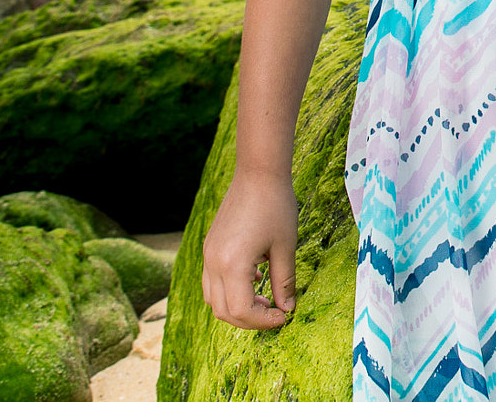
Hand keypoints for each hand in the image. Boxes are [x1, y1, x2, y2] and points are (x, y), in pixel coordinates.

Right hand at [201, 169, 298, 329]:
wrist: (257, 173)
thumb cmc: (276, 206)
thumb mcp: (285, 247)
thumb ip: (284, 282)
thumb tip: (287, 309)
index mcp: (231, 265)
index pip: (240, 311)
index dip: (262, 321)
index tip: (283, 316)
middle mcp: (213, 263)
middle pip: (222, 311)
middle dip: (249, 319)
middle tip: (275, 313)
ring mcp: (207, 255)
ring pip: (213, 299)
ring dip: (237, 307)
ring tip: (264, 298)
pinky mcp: (209, 247)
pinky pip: (211, 282)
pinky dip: (229, 291)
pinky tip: (255, 279)